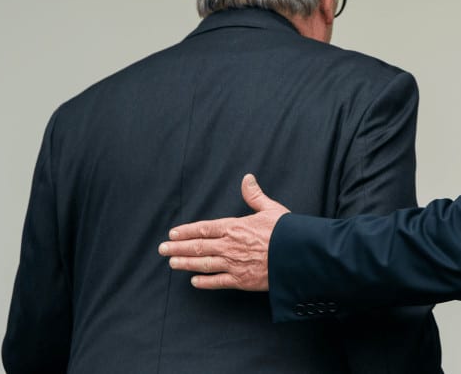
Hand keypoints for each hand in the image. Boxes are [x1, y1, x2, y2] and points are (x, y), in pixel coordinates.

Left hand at [159, 174, 289, 290]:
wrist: (298, 255)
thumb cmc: (287, 231)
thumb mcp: (271, 209)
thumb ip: (255, 196)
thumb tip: (247, 179)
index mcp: (235, 227)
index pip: (203, 228)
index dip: (186, 231)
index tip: (173, 234)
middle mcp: (229, 245)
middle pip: (197, 246)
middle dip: (178, 248)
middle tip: (162, 250)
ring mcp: (234, 264)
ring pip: (203, 264)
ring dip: (185, 264)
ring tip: (172, 263)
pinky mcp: (242, 280)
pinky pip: (218, 281)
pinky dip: (205, 282)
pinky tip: (194, 282)